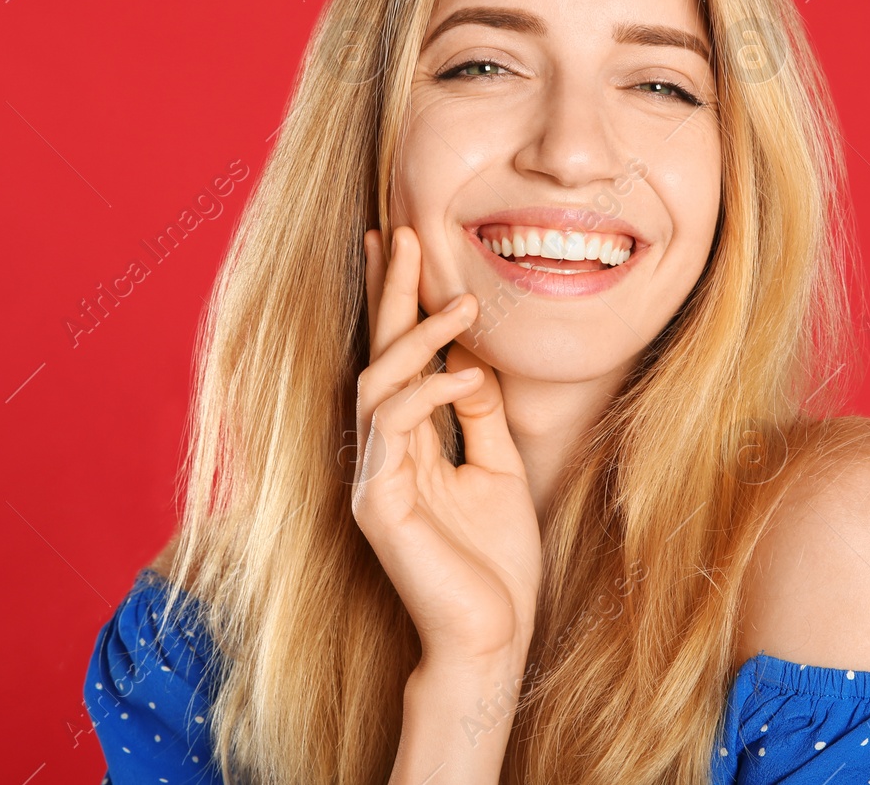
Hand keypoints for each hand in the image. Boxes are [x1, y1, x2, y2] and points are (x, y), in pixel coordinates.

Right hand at [353, 226, 541, 667]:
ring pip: (377, 383)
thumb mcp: (499, 469)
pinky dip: (429, 392)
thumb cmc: (494, 563)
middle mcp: (379, 455)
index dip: (395, 304)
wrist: (492, 637)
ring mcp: (371, 477)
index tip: (401, 246)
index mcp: (405, 446)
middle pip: (374, 356)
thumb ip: (480, 416)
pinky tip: (464, 375)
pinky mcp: (377, 503)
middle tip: (399, 231)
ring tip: (461, 302)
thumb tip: (474, 360)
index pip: (395, 362)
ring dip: (417, 337)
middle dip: (387, 293)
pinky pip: (393, 427)